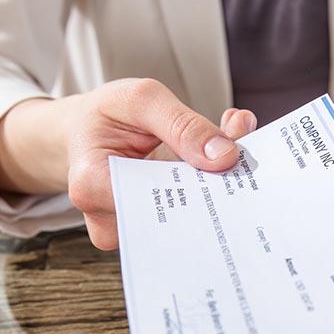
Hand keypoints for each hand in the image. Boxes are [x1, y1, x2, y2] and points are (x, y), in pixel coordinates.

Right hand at [0, 78, 256, 248]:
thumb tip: (225, 157)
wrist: (87, 132)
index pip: (156, 198)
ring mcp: (134, 231)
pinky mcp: (154, 233)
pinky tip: (222, 164)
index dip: (200, 183)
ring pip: (190, 221)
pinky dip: (211, 191)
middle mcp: (112, 219)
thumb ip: (182, 124)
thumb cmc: (106, 115)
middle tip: (245, 158)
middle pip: (178, 217)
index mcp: (92, 185)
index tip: (233, 160)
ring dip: (217, 187)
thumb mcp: (140, 100)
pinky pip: (191, 219)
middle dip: (216, 186)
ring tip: (234, 152)